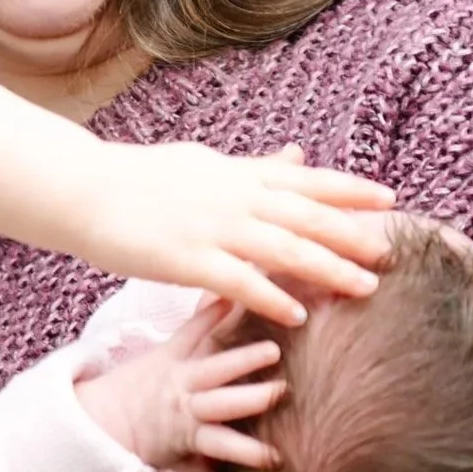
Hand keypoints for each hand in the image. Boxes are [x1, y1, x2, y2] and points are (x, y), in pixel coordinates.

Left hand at [77, 303, 286, 471]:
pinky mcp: (166, 351)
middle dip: (253, 397)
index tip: (277, 458)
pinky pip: (190, 331)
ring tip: (273, 348)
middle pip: (224, 401)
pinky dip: (210, 313)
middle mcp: (186, 402)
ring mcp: (177, 374)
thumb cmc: (143, 444)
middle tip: (283, 391)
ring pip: (214, 365)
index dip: (249, 452)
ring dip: (243, 357)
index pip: (224, 446)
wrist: (101, 418)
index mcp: (189, 433)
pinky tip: (233, 297)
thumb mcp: (173, 462)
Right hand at [83, 141, 391, 327]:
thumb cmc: (137, 179)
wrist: (82, 189)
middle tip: (389, 253)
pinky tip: (297, 315)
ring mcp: (212, 227)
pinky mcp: (187, 259)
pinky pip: (239, 281)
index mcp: (236, 174)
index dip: (350, 190)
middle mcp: (233, 197)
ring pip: (284, 248)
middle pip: (306, 215)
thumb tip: (293, 156)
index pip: (305, 180)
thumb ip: (251, 167)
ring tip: (363, 288)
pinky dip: (271, 298)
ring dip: (328, 268)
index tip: (389, 199)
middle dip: (352, 235)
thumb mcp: (202, 162)